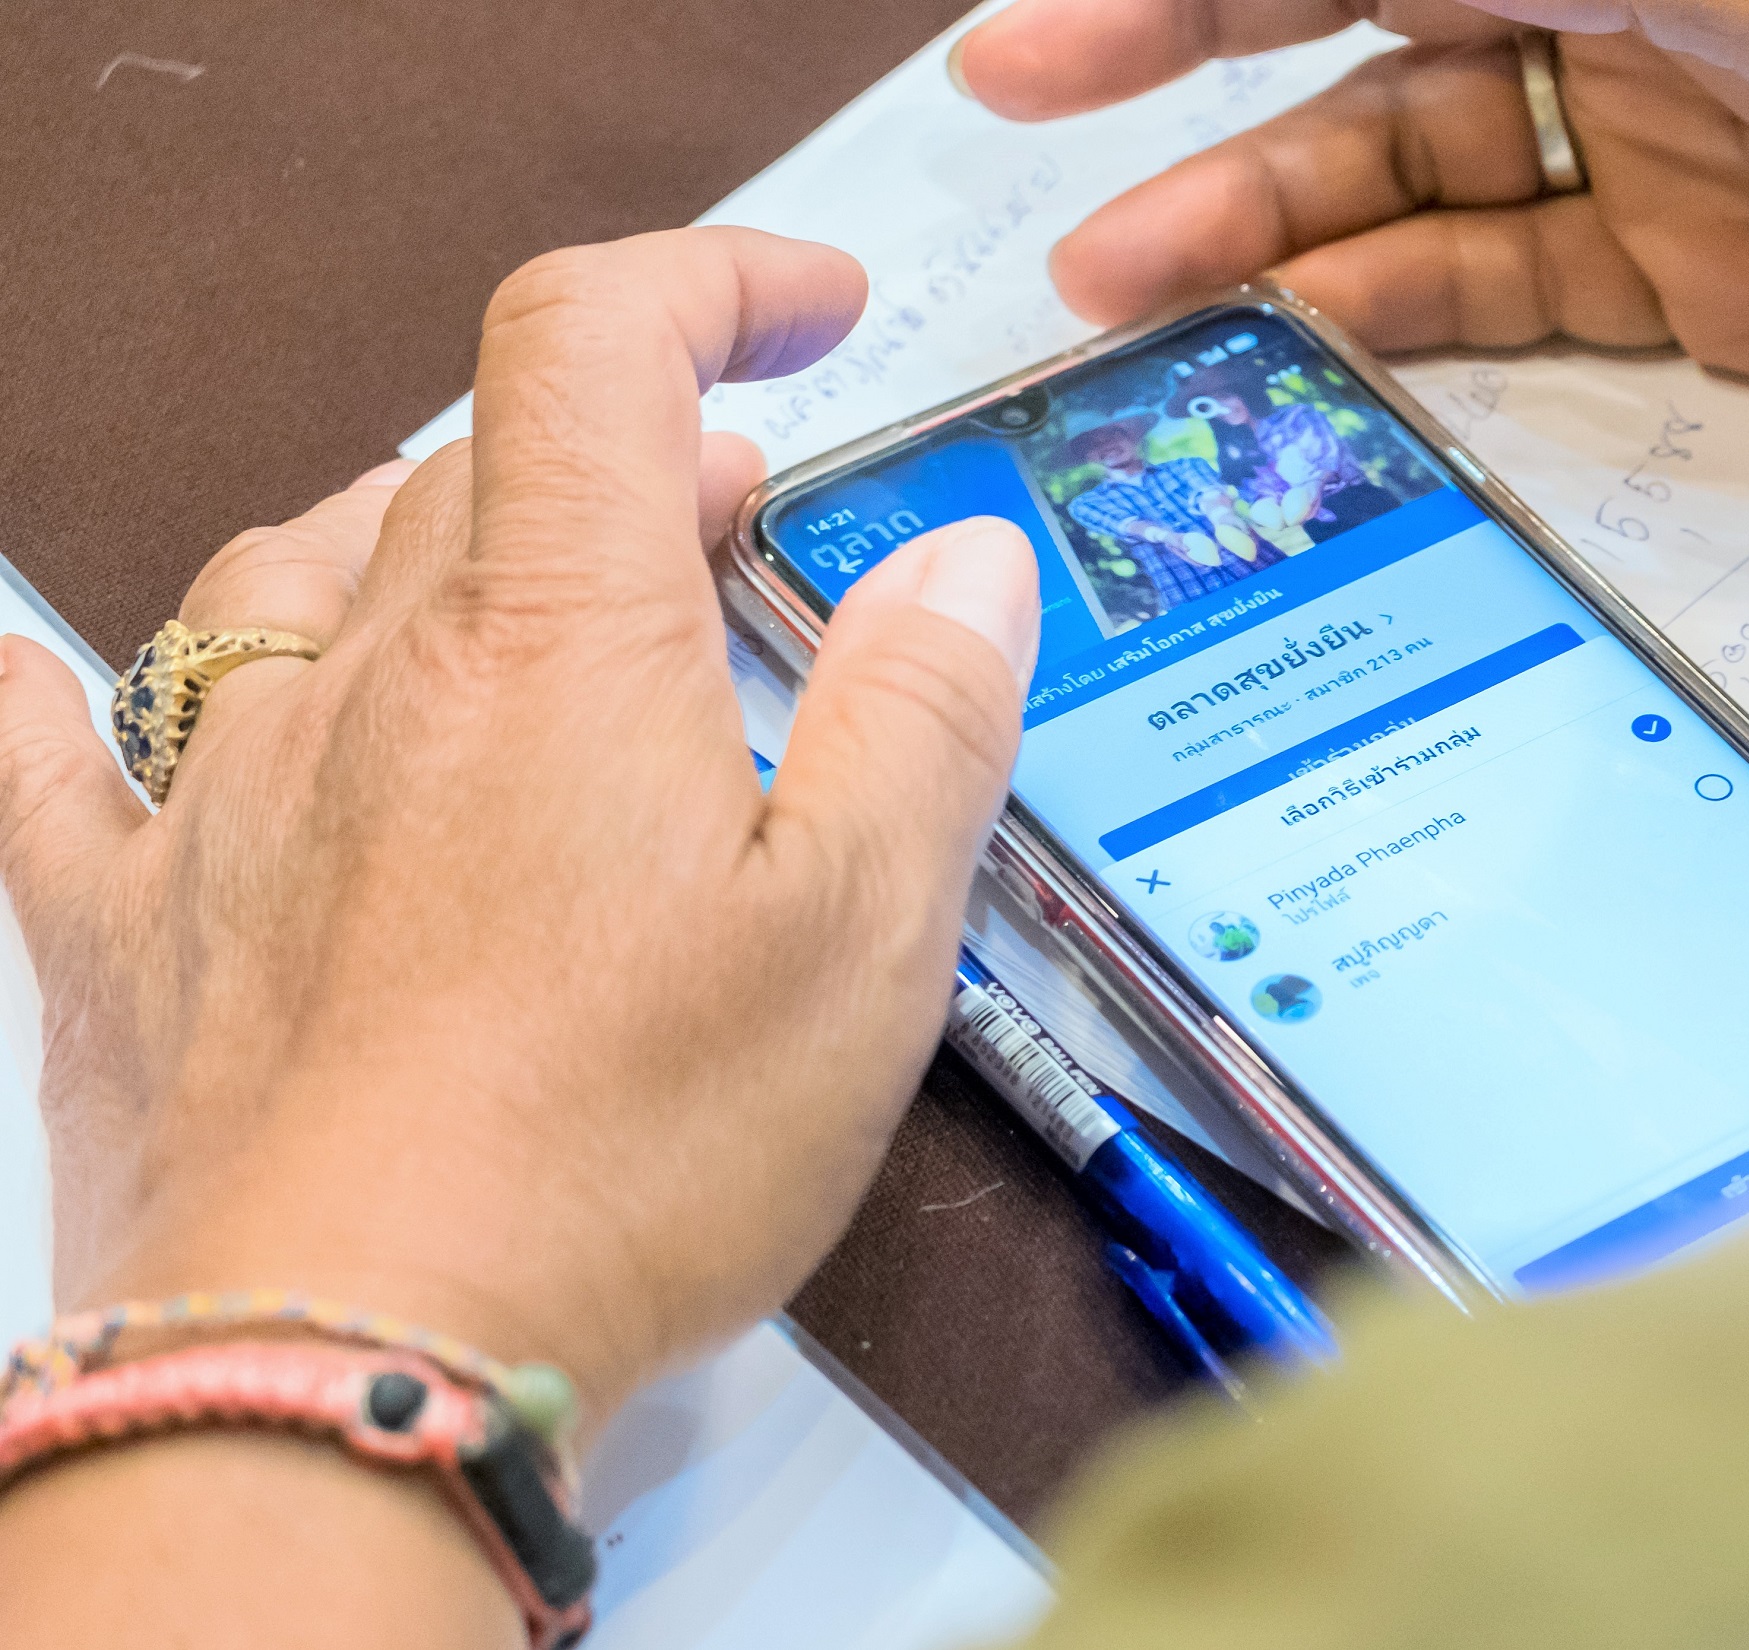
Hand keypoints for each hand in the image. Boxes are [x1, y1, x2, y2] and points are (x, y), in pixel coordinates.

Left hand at [0, 227, 1039, 1425]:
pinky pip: (65, 751)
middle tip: (729, 518)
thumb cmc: (610, 1159)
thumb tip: (965, 565)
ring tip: (504, 585)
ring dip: (415, 537)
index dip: (705, 279)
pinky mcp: (129, 925)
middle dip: (623, 452)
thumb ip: (926, 719)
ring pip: (292, 574)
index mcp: (560, 649)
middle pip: (473, 461)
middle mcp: (374, 680)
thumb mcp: (865, 937)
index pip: (594, 345)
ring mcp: (226, 794)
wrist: (344, 1366)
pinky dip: (90, 694)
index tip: (801, 309)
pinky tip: (87, 684)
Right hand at [955, 0, 1748, 511]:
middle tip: (1036, 118)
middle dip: (1200, 68)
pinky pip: (1515, 292)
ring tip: (1131, 290)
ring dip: (1276, 220)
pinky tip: (1312, 346)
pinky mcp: (1713, 285)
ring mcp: (1681, 151)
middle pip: (1381, 26)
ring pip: (1424, 174)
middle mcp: (1666, 18)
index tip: (1069, 14)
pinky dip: (1408, 319)